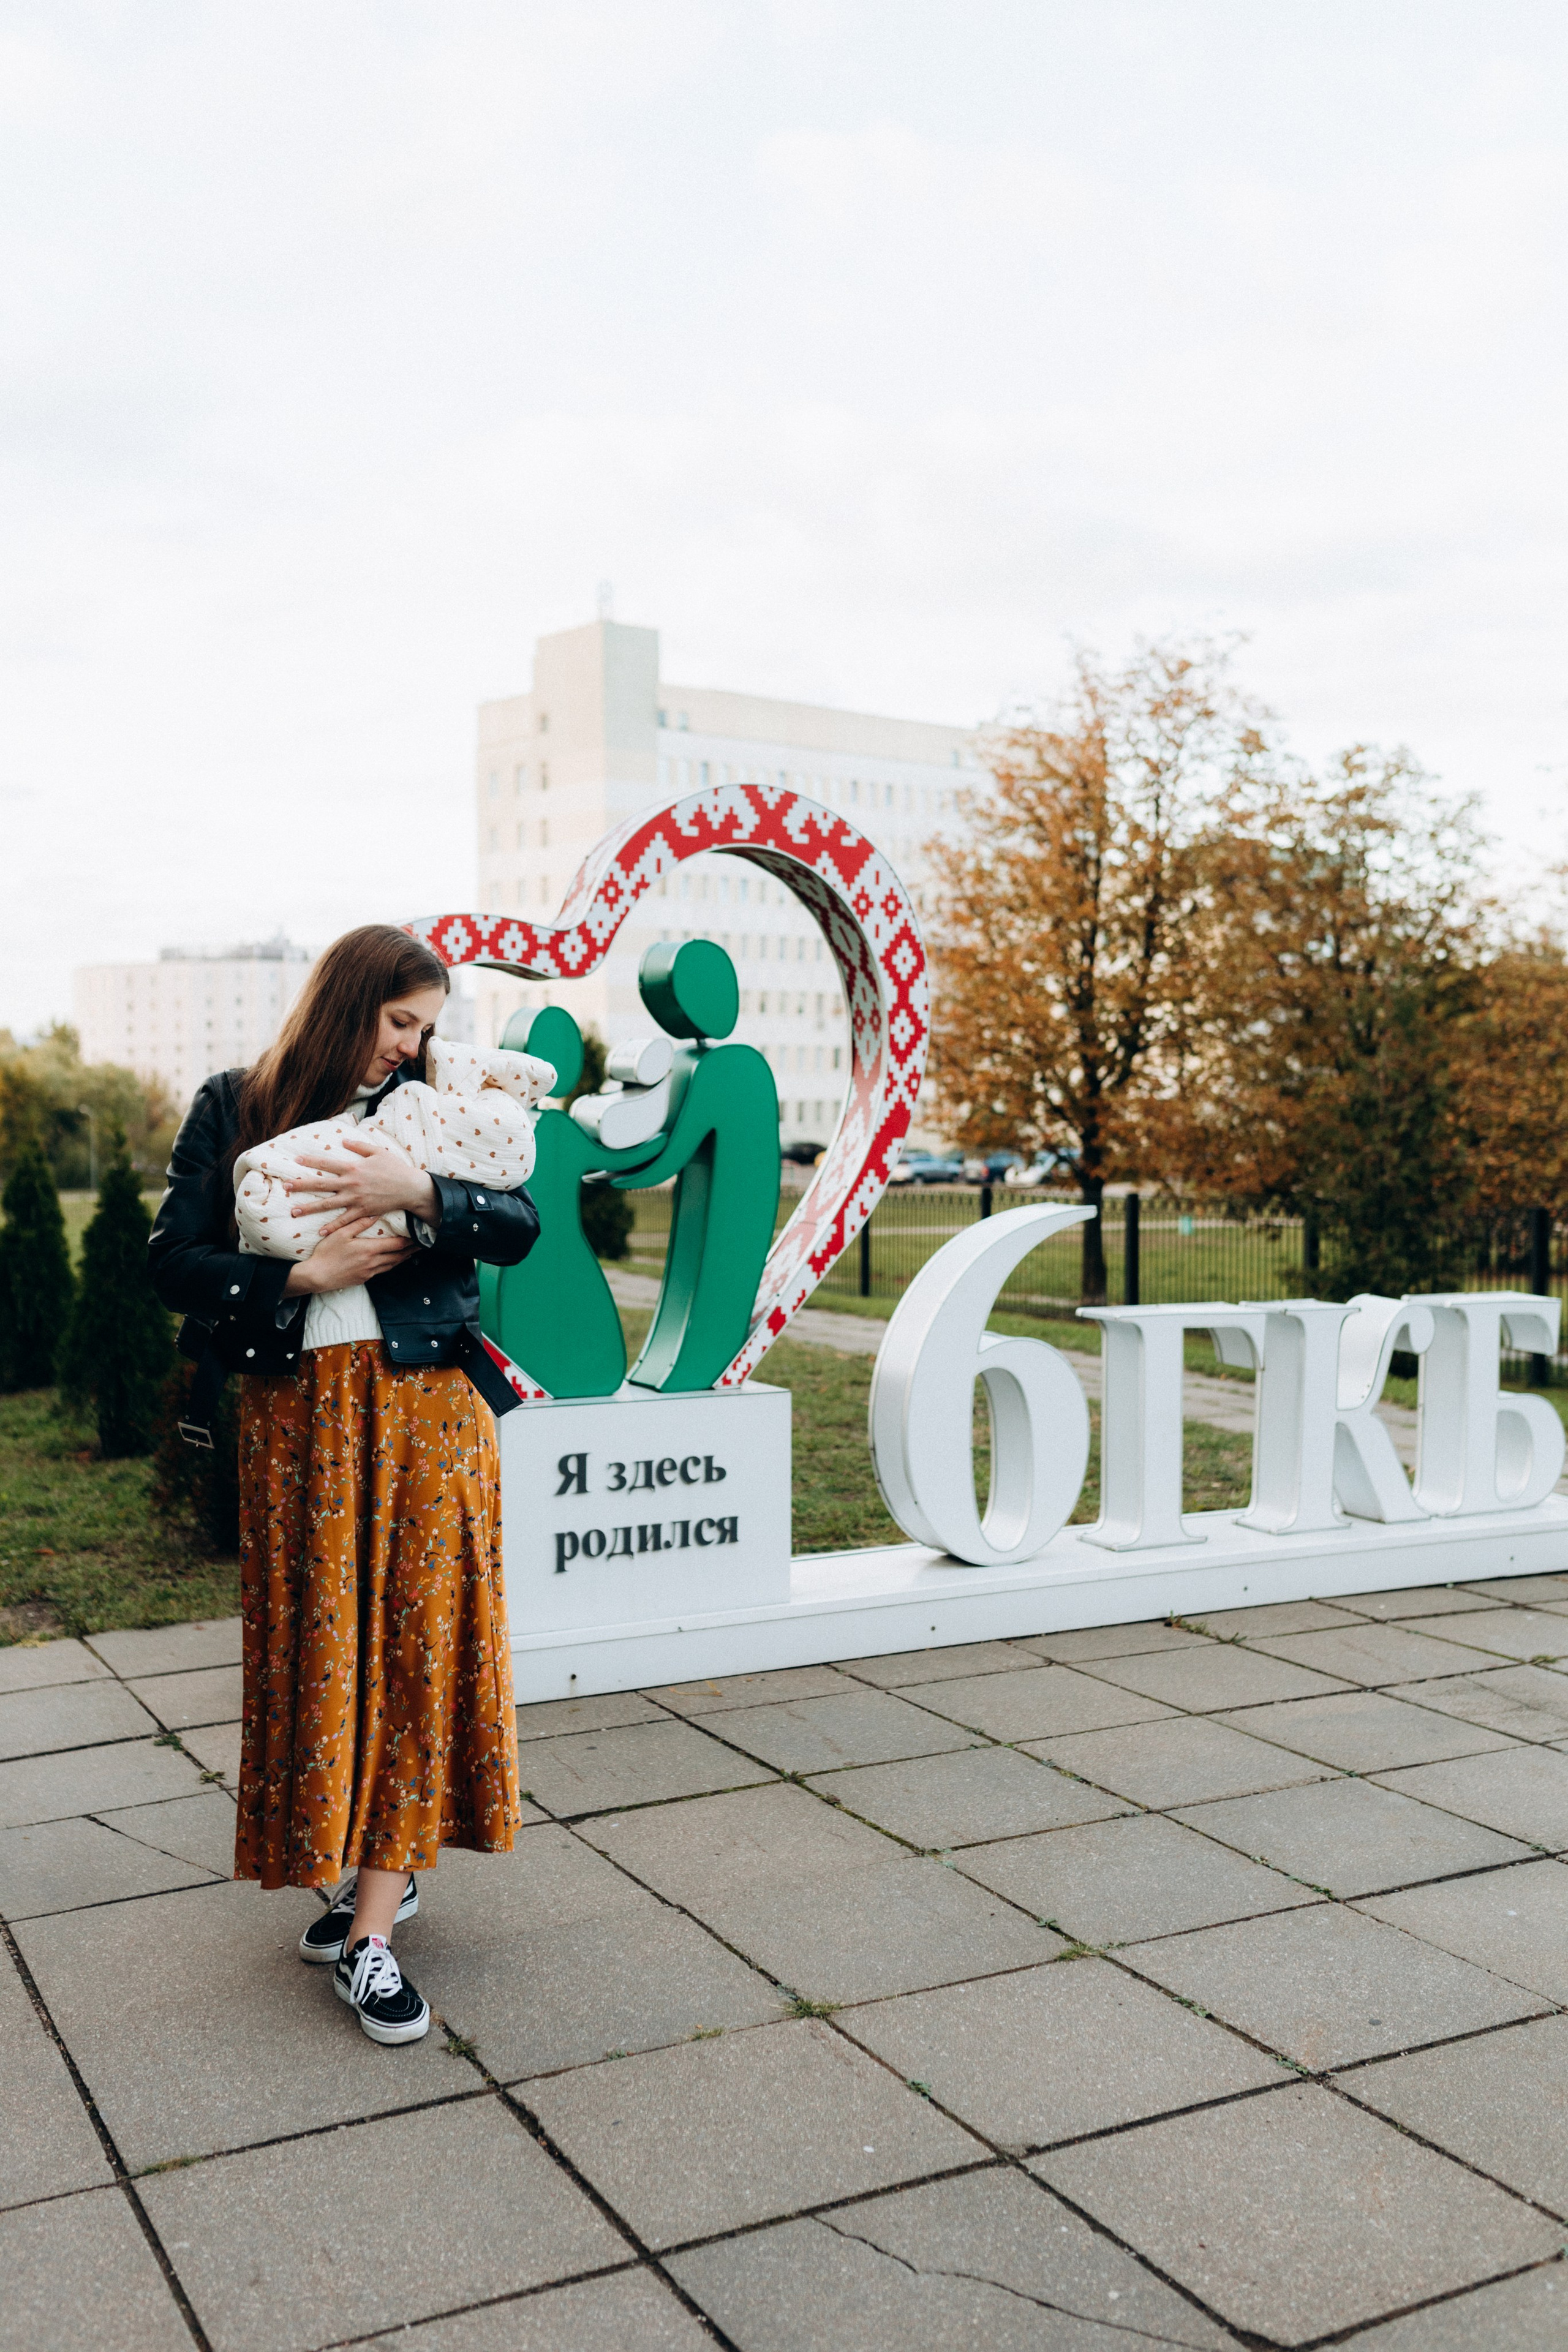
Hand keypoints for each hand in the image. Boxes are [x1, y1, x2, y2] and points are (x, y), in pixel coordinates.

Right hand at [283, 1217, 414, 1295]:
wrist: (317, 1276)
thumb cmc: (326, 1253)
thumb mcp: (341, 1234)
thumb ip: (359, 1224)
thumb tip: (375, 1214)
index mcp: (369, 1250)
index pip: (396, 1244)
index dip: (409, 1241)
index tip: (419, 1236)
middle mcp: (373, 1262)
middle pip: (398, 1256)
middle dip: (411, 1250)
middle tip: (421, 1245)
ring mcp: (369, 1272)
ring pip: (392, 1265)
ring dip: (402, 1259)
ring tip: (410, 1253)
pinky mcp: (364, 1279)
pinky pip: (382, 1271)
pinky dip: (390, 1265)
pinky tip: (391, 1261)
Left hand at [286, 1136, 439, 1233]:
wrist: (410, 1188)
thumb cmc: (395, 1168)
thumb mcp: (378, 1152)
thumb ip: (359, 1147)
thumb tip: (343, 1141)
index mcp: (353, 1168)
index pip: (327, 1163)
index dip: (311, 1161)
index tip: (295, 1160)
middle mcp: (351, 1184)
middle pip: (321, 1184)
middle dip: (302, 1185)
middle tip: (285, 1187)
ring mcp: (355, 1200)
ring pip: (328, 1205)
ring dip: (310, 1208)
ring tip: (294, 1212)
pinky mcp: (362, 1212)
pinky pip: (344, 1221)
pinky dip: (332, 1227)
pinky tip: (320, 1232)